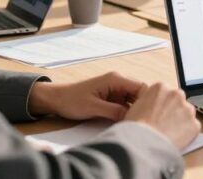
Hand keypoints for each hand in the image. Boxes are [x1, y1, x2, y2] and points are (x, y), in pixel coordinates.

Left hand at [29, 72, 145, 121]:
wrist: (56, 99)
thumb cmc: (71, 100)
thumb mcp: (93, 107)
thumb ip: (113, 111)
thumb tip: (132, 117)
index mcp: (116, 79)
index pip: (142, 87)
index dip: (147, 101)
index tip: (146, 116)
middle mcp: (118, 82)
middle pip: (140, 94)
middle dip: (142, 107)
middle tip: (140, 122)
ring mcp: (116, 90)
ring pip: (134, 100)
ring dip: (135, 111)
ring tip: (133, 124)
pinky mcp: (112, 98)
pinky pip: (126, 104)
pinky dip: (127, 113)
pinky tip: (126, 122)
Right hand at [125, 81, 200, 150]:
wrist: (143, 143)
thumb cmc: (135, 127)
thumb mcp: (134, 106)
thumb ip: (147, 102)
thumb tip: (150, 107)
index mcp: (161, 87)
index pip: (165, 93)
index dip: (161, 105)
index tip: (158, 113)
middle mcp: (177, 94)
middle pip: (178, 101)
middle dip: (173, 111)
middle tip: (164, 123)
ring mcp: (188, 109)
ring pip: (186, 114)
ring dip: (181, 121)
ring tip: (168, 133)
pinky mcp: (195, 124)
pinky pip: (192, 128)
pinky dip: (187, 134)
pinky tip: (175, 140)